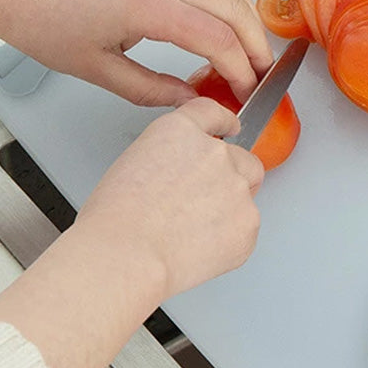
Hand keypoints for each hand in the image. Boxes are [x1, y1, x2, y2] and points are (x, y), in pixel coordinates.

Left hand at [0, 0, 272, 105]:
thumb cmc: (49, 24)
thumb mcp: (100, 72)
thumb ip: (155, 91)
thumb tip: (194, 103)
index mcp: (147, 7)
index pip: (218, 38)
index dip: (241, 71)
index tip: (245, 95)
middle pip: (235, 11)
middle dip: (256, 49)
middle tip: (261, 81)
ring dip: (250, 23)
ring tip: (251, 56)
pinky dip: (234, 5)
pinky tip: (230, 30)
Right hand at [75, 98, 264, 300]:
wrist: (129, 254)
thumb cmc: (118, 218)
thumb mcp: (135, 163)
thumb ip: (173, 159)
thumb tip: (188, 177)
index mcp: (182, 131)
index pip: (213, 113)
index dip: (224, 123)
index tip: (230, 128)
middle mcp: (216, 153)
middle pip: (243, 159)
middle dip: (232, 178)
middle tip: (205, 204)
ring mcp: (237, 187)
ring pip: (247, 196)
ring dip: (230, 210)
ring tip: (191, 232)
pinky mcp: (249, 222)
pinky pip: (246, 229)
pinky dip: (230, 240)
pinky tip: (199, 247)